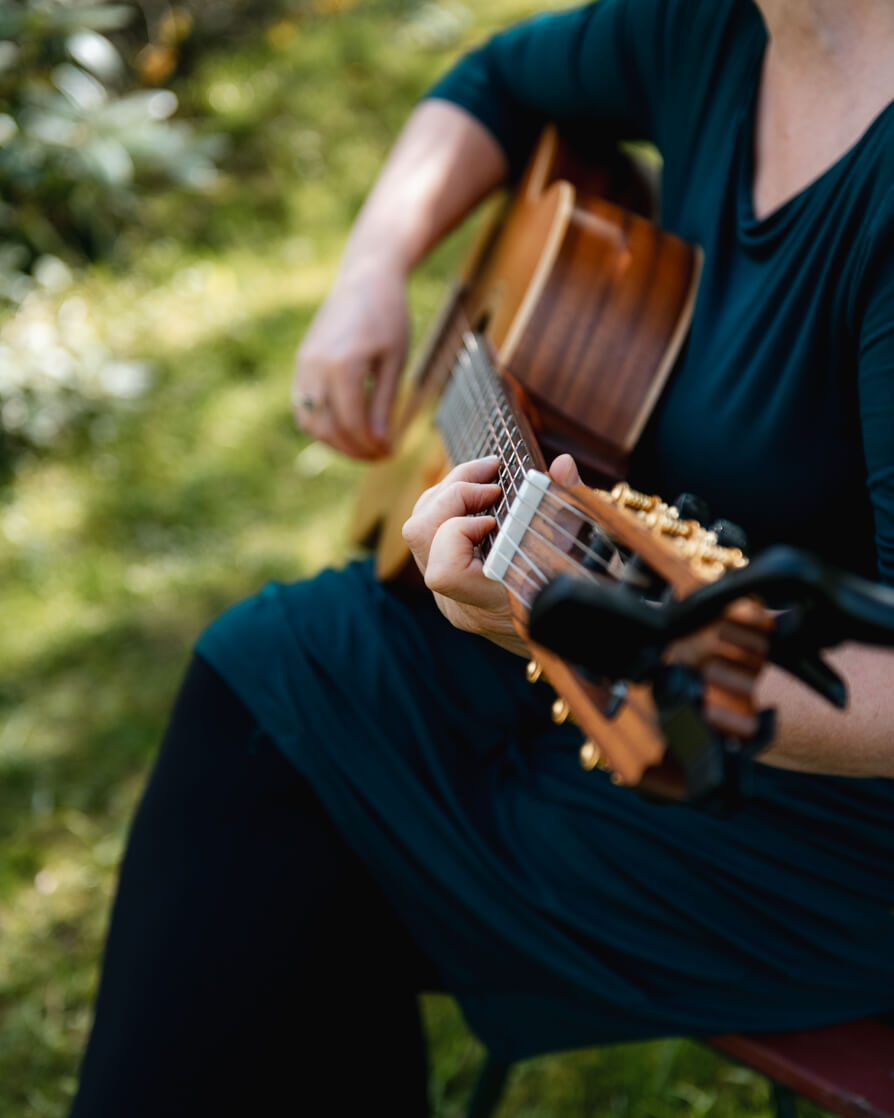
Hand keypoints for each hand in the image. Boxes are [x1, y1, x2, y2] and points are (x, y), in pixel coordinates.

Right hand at [292, 260, 409, 458]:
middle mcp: (316, 368)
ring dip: (333, 441)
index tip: (390, 453)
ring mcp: (303, 365)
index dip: (370, 445)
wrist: (365, 278)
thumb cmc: (388, 316)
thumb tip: (380, 443)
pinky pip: (302, 406)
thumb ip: (384, 404)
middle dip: (353, 449)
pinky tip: (343, 428)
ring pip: (310, 421)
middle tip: (378, 456)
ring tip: (361, 446)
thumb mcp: (394, 361)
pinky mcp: (301, 363)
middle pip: (328, 428)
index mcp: (343, 366)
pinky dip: (319, 424)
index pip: (352, 424)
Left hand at [401, 453, 581, 653]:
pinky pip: (428, 536)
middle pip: (420, 536)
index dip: (460, 534)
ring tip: (486, 475)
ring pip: (417, 532)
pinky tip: (479, 494)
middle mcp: (460, 602)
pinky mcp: (444, 585)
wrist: (564, 638)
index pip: (445, 572)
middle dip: (453, 493)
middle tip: (493, 476)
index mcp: (493, 605)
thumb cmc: (581, 594)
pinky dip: (449, 506)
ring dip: (447, 493)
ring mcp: (447, 595)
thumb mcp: (588, 554)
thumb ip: (571, 508)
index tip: (495, 519)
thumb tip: (561, 465)